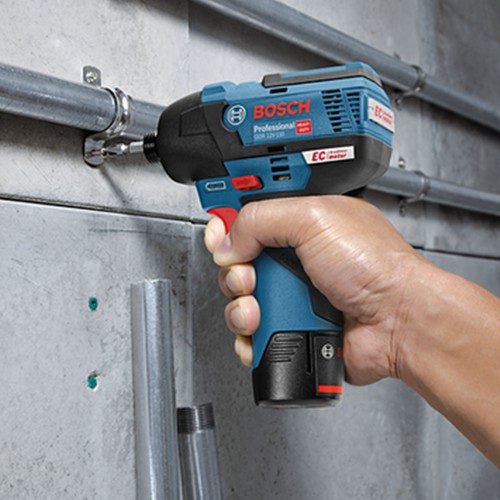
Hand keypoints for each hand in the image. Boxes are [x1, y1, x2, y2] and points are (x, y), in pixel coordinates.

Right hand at [204, 195, 423, 385]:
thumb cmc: (376, 268)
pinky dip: (248, 335)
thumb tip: (229, 241)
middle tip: (249, 275)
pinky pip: (250, 332)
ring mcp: (291, 294)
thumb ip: (261, 218)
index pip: (249, 215)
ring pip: (238, 299)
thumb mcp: (314, 218)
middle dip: (233, 270)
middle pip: (236, 260)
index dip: (227, 222)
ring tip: (260, 307)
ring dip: (240, 305)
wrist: (397, 322)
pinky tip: (264, 328)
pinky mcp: (290, 326)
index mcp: (300, 222)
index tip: (220, 232)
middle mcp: (293, 258)